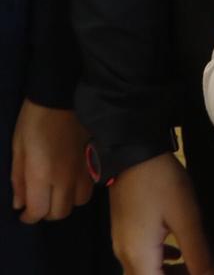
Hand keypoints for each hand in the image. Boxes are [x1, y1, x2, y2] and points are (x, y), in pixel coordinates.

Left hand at [10, 100, 92, 222]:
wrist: (63, 97)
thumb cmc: (33, 121)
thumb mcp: (18, 149)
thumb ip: (19, 180)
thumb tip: (19, 204)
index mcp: (42, 174)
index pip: (39, 211)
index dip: (29, 217)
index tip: (23, 213)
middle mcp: (65, 177)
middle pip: (60, 212)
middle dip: (46, 213)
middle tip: (38, 203)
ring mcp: (83, 170)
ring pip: (79, 202)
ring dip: (66, 203)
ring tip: (56, 193)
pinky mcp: (94, 161)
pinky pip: (90, 186)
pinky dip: (79, 191)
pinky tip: (71, 181)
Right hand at [109, 153, 212, 274]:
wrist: (133, 154)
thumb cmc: (162, 184)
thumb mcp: (187, 218)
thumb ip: (198, 254)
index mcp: (138, 257)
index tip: (202, 274)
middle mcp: (125, 255)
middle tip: (199, 270)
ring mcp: (122, 243)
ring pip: (143, 271)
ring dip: (167, 274)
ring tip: (194, 267)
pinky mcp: (125, 231)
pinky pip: (141, 257)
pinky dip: (160, 262)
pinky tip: (177, 252)